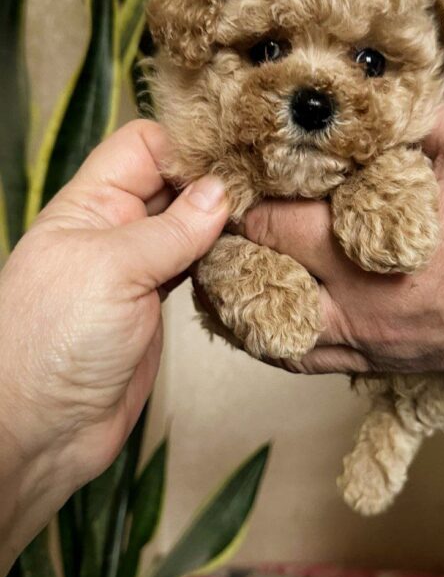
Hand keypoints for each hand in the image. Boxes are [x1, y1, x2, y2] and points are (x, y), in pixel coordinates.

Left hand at [0, 120, 227, 576]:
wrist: (41, 432)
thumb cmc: (55, 341)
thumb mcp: (112, 269)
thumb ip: (171, 229)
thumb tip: (222, 189)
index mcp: (91, 203)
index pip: (143, 145)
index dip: (187, 144)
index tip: (236, 153)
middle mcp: (116, 228)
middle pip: (171, 183)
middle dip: (214, 180)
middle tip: (268, 183)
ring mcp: (138, 268)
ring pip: (188, 226)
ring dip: (223, 222)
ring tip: (268, 215)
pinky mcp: (157, 304)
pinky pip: (195, 266)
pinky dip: (222, 259)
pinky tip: (250, 255)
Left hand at [234, 96, 443, 376]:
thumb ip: (406, 113)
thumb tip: (363, 97)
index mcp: (371, 246)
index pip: (269, 222)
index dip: (241, 194)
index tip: (231, 172)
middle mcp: (360, 307)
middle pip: (259, 273)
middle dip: (233, 237)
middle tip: (220, 209)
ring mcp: (371, 344)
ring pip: (269, 331)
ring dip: (241, 291)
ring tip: (225, 258)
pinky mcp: (387, 364)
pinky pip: (308, 360)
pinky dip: (274, 333)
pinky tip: (268, 304)